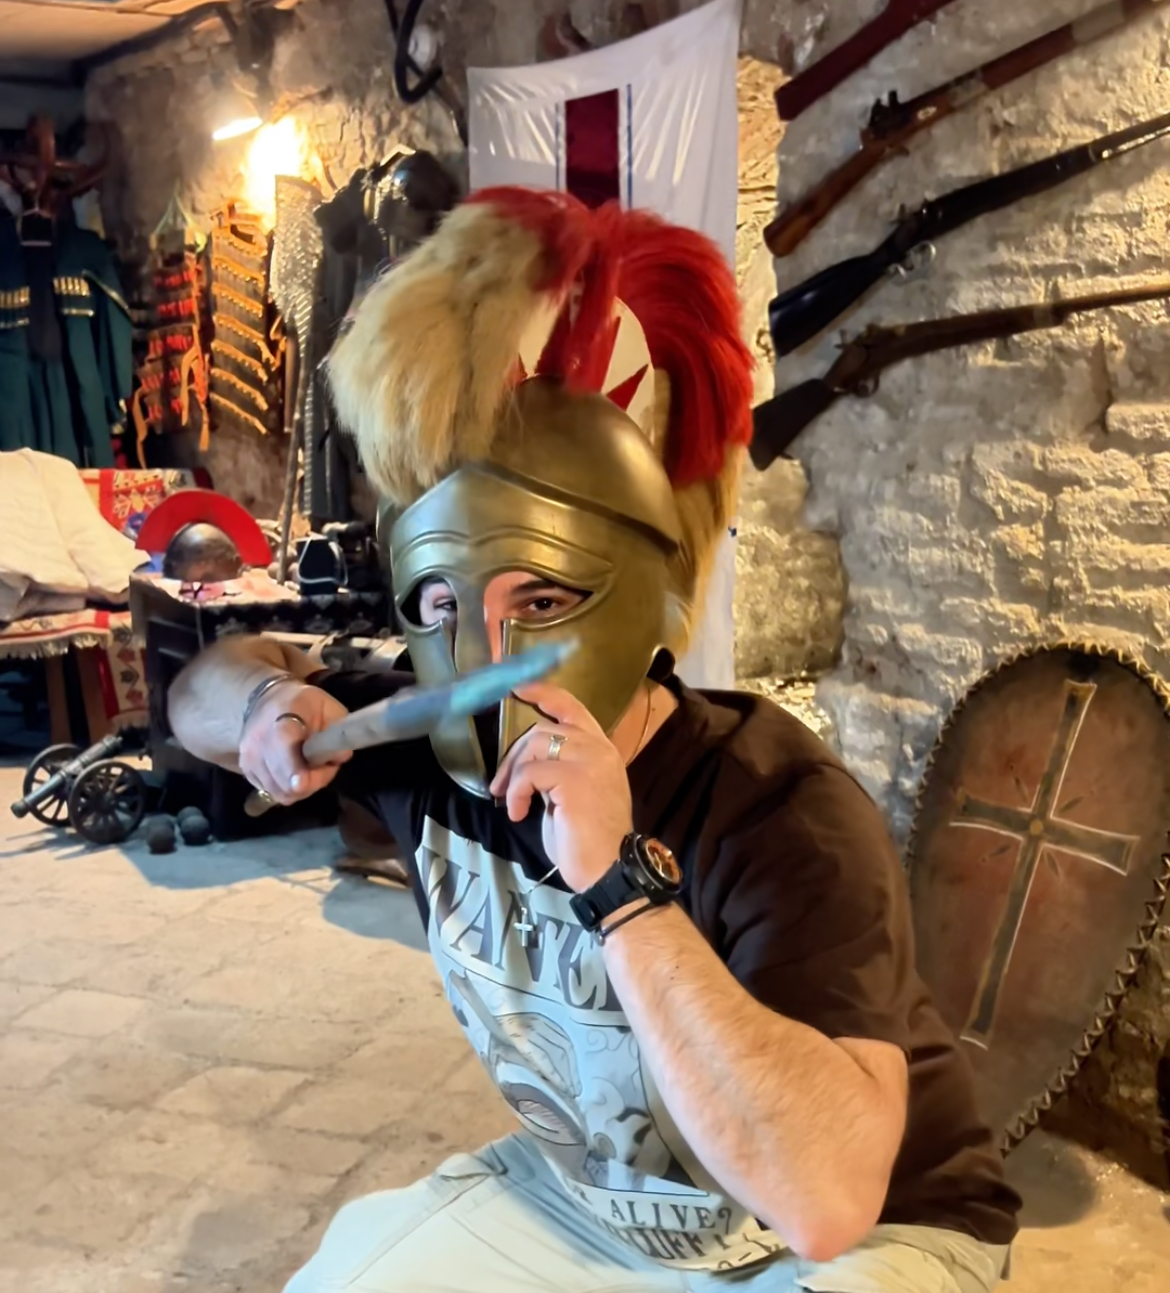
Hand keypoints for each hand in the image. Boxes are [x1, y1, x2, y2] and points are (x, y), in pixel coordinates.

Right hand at [238, 681, 351, 805]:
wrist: (267, 702)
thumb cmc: (305, 706)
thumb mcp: (329, 709)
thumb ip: (337, 733)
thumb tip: (338, 757)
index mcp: (282, 718)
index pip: (282, 744)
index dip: (292, 768)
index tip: (301, 783)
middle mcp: (259, 740)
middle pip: (282, 779)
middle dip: (311, 781)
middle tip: (325, 767)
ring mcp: (248, 757)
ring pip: (279, 791)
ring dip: (300, 788)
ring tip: (309, 768)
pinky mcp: (245, 770)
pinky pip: (272, 792)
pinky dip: (287, 788)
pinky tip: (293, 772)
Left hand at [488, 682, 632, 891]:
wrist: (609, 869)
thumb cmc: (587, 839)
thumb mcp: (572, 792)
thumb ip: (558, 768)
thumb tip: (523, 763)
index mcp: (601, 749)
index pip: (571, 706)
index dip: (542, 692)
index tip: (516, 686)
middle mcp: (598, 748)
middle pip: (541, 729)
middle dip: (512, 755)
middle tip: (499, 785)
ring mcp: (589, 760)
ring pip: (533, 746)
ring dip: (512, 774)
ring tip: (509, 800)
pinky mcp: (575, 777)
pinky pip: (529, 773)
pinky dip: (516, 792)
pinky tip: (519, 814)